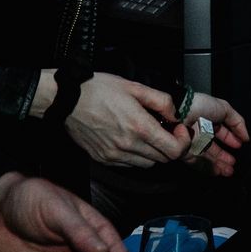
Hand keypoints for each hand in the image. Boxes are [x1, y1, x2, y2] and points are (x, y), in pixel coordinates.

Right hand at [62, 73, 187, 167]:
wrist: (67, 100)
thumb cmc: (99, 90)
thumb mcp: (134, 87)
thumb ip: (161, 101)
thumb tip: (175, 114)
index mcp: (140, 127)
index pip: (174, 150)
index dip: (182, 141)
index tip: (178, 129)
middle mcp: (129, 146)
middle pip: (163, 159)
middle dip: (169, 145)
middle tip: (165, 129)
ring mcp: (115, 155)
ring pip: (147, 164)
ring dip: (153, 152)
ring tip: (146, 134)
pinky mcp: (104, 159)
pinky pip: (129, 164)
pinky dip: (136, 156)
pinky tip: (130, 139)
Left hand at [180, 92, 248, 176]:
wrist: (180, 112)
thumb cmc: (201, 107)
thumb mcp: (224, 108)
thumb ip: (238, 122)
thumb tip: (246, 137)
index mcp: (209, 121)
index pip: (221, 133)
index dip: (230, 140)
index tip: (239, 146)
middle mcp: (200, 133)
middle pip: (214, 148)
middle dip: (225, 157)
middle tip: (234, 164)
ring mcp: (192, 143)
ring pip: (207, 158)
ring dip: (219, 165)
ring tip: (229, 171)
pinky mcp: (184, 152)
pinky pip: (197, 163)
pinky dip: (208, 168)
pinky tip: (218, 172)